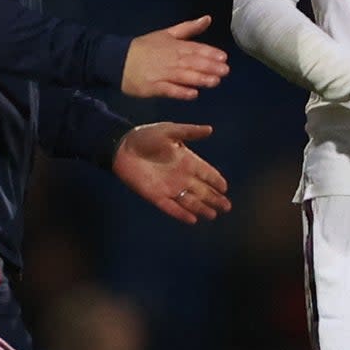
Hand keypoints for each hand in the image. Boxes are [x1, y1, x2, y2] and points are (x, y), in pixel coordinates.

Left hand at [112, 122, 230, 224]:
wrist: (122, 147)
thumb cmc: (146, 136)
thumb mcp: (169, 131)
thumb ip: (189, 132)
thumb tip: (210, 129)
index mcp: (186, 160)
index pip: (206, 172)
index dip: (216, 180)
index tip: (226, 187)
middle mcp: (180, 175)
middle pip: (202, 190)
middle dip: (214, 198)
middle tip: (227, 207)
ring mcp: (169, 187)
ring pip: (190, 200)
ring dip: (202, 208)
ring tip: (213, 215)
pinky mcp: (156, 196)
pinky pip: (172, 207)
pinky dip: (182, 214)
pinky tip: (193, 220)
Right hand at [122, 15, 228, 99]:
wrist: (117, 59)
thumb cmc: (145, 47)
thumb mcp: (167, 33)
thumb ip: (189, 28)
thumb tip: (208, 18)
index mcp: (174, 45)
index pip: (194, 48)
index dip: (209, 53)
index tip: (224, 57)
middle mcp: (170, 59)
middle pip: (192, 62)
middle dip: (209, 66)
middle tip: (225, 71)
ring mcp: (161, 73)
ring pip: (183, 76)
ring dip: (199, 78)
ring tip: (215, 81)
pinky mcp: (153, 87)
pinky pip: (169, 90)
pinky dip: (180, 92)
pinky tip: (193, 94)